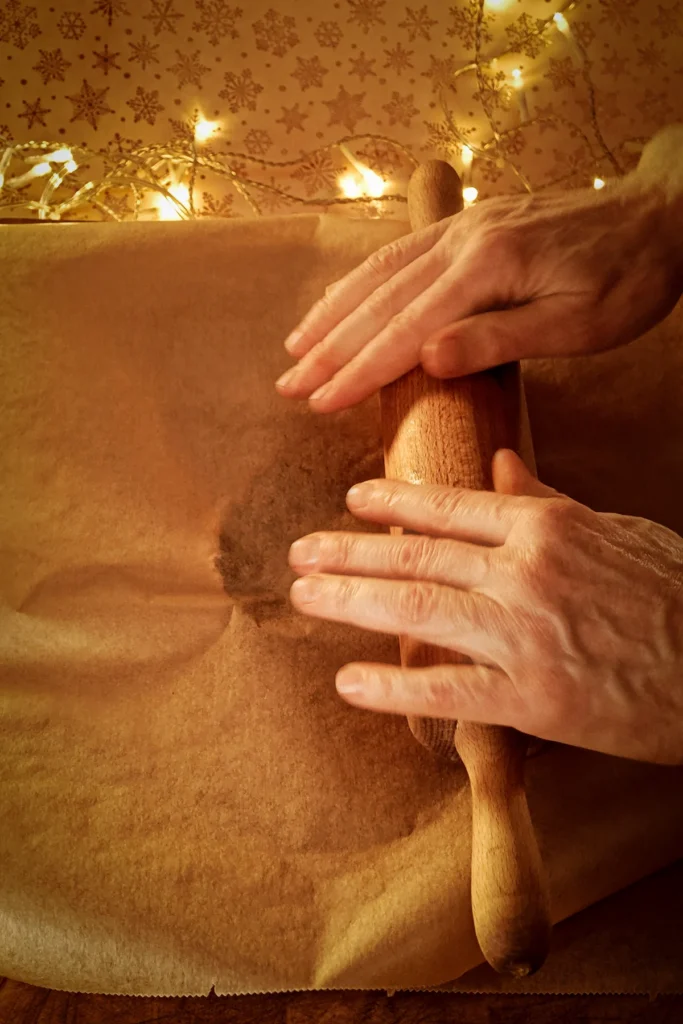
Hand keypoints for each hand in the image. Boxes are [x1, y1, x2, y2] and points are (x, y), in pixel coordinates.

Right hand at [276, 154, 681, 413]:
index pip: (405, 329)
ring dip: (333, 311)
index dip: (357, 370)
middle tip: (288, 386)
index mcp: (487, 268)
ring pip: (380, 272)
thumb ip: (500, 339)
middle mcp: (463, 241)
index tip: (319, 402)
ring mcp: (464, 228)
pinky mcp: (471, 226)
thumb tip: (427, 359)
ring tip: (293, 345)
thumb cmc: (629, 277)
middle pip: (379, 302)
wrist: (662, 213)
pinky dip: (361, 281)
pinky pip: (400, 254)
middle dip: (328, 347)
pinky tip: (342, 298)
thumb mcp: (578, 323)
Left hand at [288, 451, 682, 764]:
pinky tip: (349, 682)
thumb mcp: (613, 530)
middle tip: (298, 553)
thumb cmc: (673, 593)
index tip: (347, 501)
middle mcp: (523, 572)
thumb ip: (544, 500)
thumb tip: (495, 464)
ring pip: (415, 611)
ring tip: (304, 596)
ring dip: (348, 602)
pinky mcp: (530, 699)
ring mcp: (522, 635)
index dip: (389, 503)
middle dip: (346, 553)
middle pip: (414, 557)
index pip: (446, 507)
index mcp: (544, 526)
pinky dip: (392, 686)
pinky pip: (446, 690)